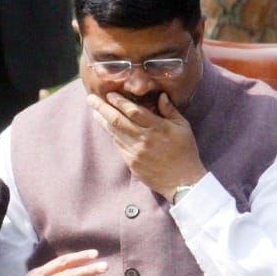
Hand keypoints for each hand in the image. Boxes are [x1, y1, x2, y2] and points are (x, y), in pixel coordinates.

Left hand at [87, 92, 206, 200]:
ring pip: (114, 133)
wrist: (182, 181)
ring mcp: (135, 152)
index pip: (133, 111)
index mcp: (158, 128)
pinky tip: (107, 126)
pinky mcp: (131, 162)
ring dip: (102, 120)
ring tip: (94, 111)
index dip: (120, 101)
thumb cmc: (185, 152)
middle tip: (90, 98)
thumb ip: (170, 110)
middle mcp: (144, 139)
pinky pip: (118, 145)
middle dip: (102, 108)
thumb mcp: (183, 128)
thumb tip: (160, 96)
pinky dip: (112, 134)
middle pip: (117, 120)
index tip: (110, 94)